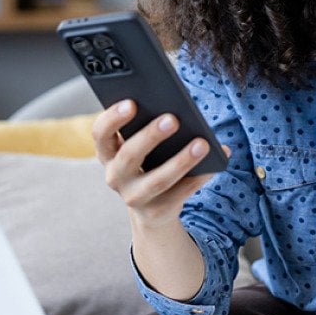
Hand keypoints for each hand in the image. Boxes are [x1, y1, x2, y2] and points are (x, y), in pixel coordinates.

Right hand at [91, 99, 222, 226]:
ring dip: (181, 161)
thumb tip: (178, 112)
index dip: (113, 118)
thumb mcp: (142, 145)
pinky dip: (199, 176)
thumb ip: (149, 127)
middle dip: (150, 136)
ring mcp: (134, 197)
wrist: (152, 207)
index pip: (101, 133)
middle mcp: (115, 176)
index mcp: (108, 152)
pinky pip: (181, 193)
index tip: (132, 103)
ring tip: (202, 143)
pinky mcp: (156, 211)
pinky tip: (214, 162)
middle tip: (172, 119)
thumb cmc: (150, 161)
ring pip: (158, 180)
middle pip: (129, 156)